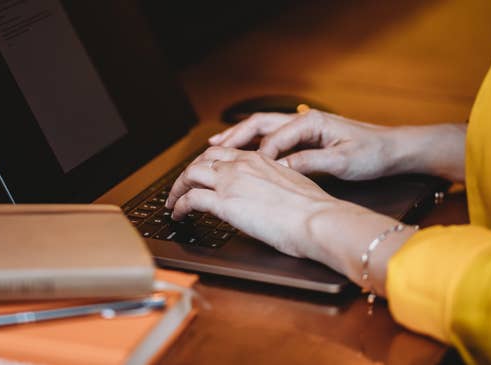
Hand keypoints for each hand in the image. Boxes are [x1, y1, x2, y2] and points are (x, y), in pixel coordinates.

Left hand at [165, 146, 342, 260]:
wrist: (317, 219)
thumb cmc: (313, 209)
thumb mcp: (291, 185)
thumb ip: (272, 183)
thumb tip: (265, 194)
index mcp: (259, 159)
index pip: (223, 153)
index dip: (206, 163)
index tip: (200, 172)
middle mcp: (241, 165)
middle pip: (201, 161)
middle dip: (187, 174)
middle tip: (180, 187)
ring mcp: (231, 182)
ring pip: (190, 175)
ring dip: (177, 189)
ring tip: (173, 202)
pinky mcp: (224, 202)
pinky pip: (190, 199)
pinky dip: (179, 206)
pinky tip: (178, 215)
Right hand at [208, 110, 466, 181]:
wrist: (395, 149)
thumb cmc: (374, 153)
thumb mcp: (344, 161)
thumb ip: (310, 161)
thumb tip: (282, 167)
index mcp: (311, 121)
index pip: (272, 138)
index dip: (254, 155)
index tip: (238, 172)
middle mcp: (302, 120)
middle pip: (258, 125)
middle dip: (233, 137)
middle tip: (210, 150)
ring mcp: (302, 127)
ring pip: (261, 129)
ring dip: (238, 137)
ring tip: (215, 146)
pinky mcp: (305, 137)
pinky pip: (271, 137)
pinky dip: (252, 144)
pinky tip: (242, 154)